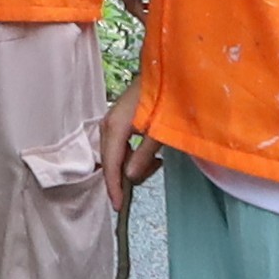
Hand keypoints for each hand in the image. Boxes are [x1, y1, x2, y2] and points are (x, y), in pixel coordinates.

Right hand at [105, 81, 157, 206]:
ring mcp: (112, 120)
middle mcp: (108, 124)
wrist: (170, 71)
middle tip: (155, 168)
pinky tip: (151, 151)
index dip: (114, 187)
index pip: (110, 165)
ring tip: (158, 159)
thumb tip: (129, 178)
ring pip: (116, 154)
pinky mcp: (119, 119)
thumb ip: (143, 156)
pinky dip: (134, 153)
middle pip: (111, 161)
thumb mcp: (159, 131)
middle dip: (128, 174)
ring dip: (134, 163)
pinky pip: (121, 145)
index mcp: (115, 127)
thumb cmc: (166, 98)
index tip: (119, 207)